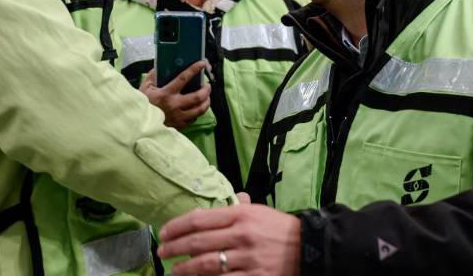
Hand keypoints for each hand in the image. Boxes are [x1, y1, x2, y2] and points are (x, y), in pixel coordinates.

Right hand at [140, 61, 210, 128]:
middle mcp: (174, 105)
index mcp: (166, 94)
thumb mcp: (145, 87)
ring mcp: (178, 117)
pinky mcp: (179, 125)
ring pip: (199, 110)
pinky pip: (194, 118)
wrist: (139, 124)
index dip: (194, 69)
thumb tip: (160, 66)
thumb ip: (153, 76)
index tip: (202, 63)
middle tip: (207, 85)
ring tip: (206, 97)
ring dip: (206, 102)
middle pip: (198, 97)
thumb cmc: (142, 104)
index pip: (183, 78)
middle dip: (206, 90)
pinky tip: (197, 108)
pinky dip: (197, 112)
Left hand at [158, 193, 300, 275]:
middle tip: (162, 253)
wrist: (310, 248)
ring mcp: (247, 258)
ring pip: (205, 265)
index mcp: (241, 215)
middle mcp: (241, 235)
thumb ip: (236, 208)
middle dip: (174, 249)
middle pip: (197, 242)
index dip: (177, 227)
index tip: (164, 233)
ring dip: (184, 270)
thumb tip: (217, 204)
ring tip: (174, 272)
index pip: (199, 219)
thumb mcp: (259, 212)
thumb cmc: (281, 229)